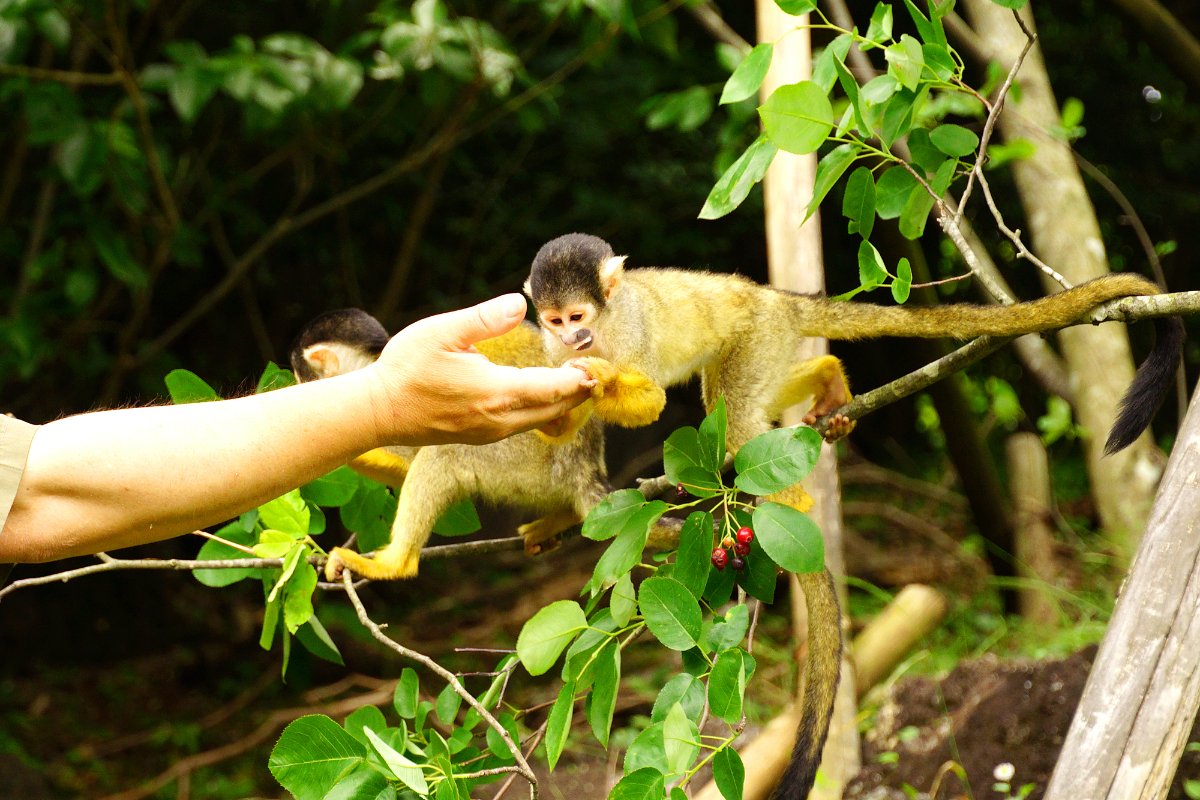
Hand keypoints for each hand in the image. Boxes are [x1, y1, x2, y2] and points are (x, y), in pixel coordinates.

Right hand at [367, 294, 594, 444]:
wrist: (377, 412)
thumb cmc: (406, 369)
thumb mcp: (442, 332)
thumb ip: (484, 318)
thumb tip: (518, 303)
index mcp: (496, 392)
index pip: (554, 388)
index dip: (580, 378)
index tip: (597, 366)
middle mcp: (500, 419)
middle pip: (555, 409)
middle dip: (579, 391)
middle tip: (597, 371)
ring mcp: (490, 432)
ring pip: (541, 420)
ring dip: (562, 402)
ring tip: (578, 381)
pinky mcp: (480, 436)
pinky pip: (523, 425)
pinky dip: (542, 410)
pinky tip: (544, 395)